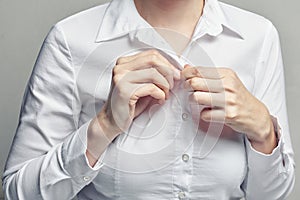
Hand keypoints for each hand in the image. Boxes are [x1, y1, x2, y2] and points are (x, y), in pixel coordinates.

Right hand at [86, 50, 179, 165]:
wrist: (112, 120)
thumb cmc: (127, 103)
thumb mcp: (141, 84)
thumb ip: (153, 74)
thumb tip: (174, 69)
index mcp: (124, 63)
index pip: (151, 54)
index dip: (167, 63)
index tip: (176, 72)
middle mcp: (121, 68)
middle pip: (153, 60)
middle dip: (168, 72)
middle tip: (173, 83)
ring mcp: (121, 78)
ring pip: (154, 73)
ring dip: (165, 85)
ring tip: (165, 93)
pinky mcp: (125, 91)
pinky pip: (151, 88)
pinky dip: (160, 94)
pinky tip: (159, 99)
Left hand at [182, 65, 275, 152]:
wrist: (256, 114)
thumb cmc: (239, 97)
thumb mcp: (227, 80)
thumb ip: (207, 74)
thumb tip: (187, 67)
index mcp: (227, 74)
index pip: (198, 70)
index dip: (186, 74)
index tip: (184, 77)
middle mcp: (228, 86)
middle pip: (194, 83)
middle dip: (187, 87)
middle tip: (190, 90)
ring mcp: (228, 100)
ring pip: (196, 98)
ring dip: (193, 101)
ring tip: (198, 101)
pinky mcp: (227, 115)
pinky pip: (204, 114)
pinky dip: (203, 114)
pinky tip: (209, 111)